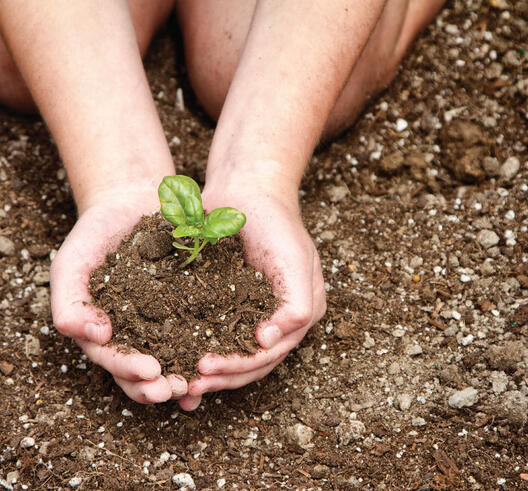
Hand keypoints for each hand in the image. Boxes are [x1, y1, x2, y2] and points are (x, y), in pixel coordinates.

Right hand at [50, 182, 200, 409]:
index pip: (114, 361)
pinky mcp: (190, 305)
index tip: (151, 371)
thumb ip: (71, 303)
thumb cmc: (93, 237)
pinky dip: (208, 347)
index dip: (130, 370)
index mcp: (104, 333)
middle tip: (176, 388)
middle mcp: (135, 335)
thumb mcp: (72, 265)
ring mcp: (164, 322)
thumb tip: (95, 337)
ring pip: (173, 359)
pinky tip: (221, 357)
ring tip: (198, 383)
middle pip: (144, 372)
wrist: (129, 203)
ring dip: (184, 376)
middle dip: (158, 385)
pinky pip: (200, 330)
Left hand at [188, 175, 325, 396]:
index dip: (240, 365)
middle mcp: (281, 320)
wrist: (248, 190)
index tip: (206, 366)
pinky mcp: (228, 305)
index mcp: (302, 312)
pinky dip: (198, 352)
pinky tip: (177, 364)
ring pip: (233, 355)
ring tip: (181, 384)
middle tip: (188, 384)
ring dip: (209, 373)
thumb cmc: (275, 222)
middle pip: (252, 362)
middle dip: (221, 376)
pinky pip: (215, 334)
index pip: (272, 353)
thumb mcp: (294, 259)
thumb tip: (268, 342)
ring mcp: (254, 313)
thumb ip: (296, 303)